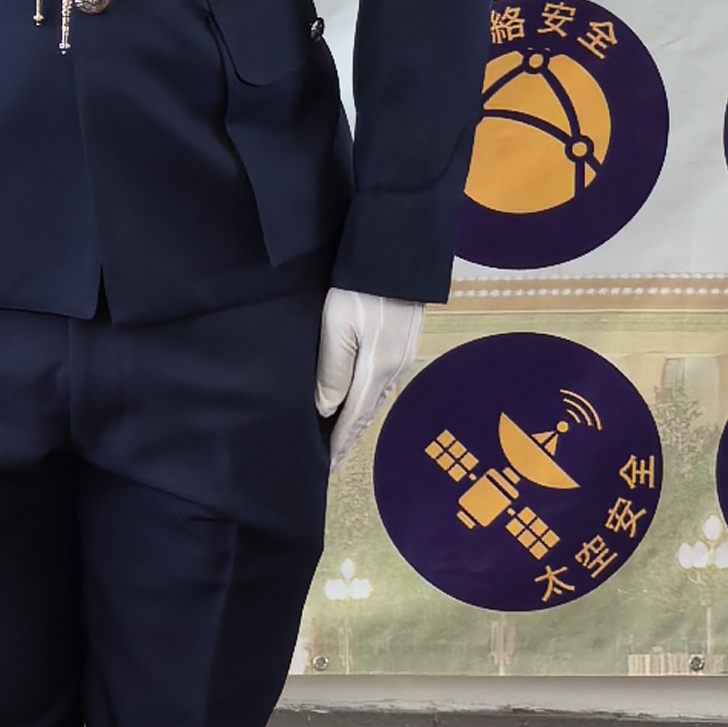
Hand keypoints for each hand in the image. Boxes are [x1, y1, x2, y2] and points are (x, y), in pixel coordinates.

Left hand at [317, 290, 422, 474]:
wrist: (396, 257)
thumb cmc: (360, 289)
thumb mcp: (337, 327)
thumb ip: (332, 371)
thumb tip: (326, 409)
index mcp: (377, 369)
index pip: (353, 418)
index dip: (339, 444)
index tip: (326, 468)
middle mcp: (394, 368)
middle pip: (367, 412)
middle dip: (348, 438)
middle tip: (331, 461)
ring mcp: (401, 356)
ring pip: (375, 398)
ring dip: (358, 419)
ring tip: (340, 437)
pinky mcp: (401, 343)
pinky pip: (381, 382)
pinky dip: (367, 399)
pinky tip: (358, 401)